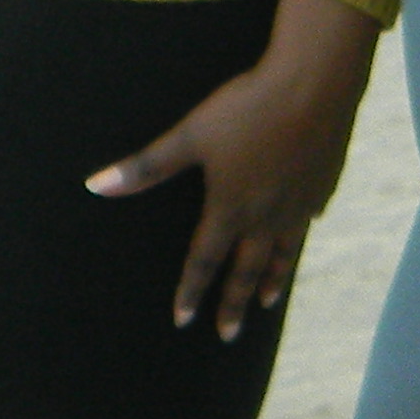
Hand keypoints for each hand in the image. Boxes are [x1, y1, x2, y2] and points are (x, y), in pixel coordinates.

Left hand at [91, 0, 382, 337]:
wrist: (316, 84)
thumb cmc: (248, 106)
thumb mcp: (191, 134)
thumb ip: (147, 166)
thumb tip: (95, 185)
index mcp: (231, 208)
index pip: (204, 261)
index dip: (191, 292)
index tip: (183, 319)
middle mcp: (267, 216)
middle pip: (247, 270)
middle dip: (234, 304)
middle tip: (227, 334)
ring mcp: (300, 204)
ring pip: (283, 253)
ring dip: (272, 280)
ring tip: (267, 302)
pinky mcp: (323, 185)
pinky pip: (309, 220)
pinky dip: (300, 235)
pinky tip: (302, 230)